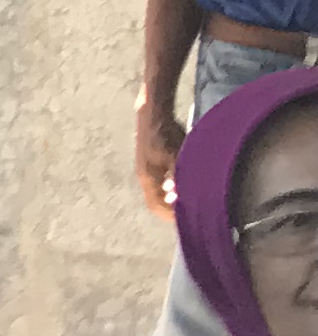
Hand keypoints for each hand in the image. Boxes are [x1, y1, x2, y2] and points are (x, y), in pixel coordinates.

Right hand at [138, 100, 185, 218]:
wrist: (153, 114)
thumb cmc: (164, 133)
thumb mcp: (175, 154)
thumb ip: (177, 174)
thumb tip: (180, 194)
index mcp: (148, 177)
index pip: (156, 205)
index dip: (170, 215)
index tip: (185, 221)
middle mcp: (146, 177)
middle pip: (156, 201)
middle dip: (170, 210)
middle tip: (188, 215)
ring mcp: (148, 170)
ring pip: (158, 192)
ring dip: (171, 199)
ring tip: (187, 203)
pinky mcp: (154, 163)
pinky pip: (161, 182)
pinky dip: (171, 189)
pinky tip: (183, 186)